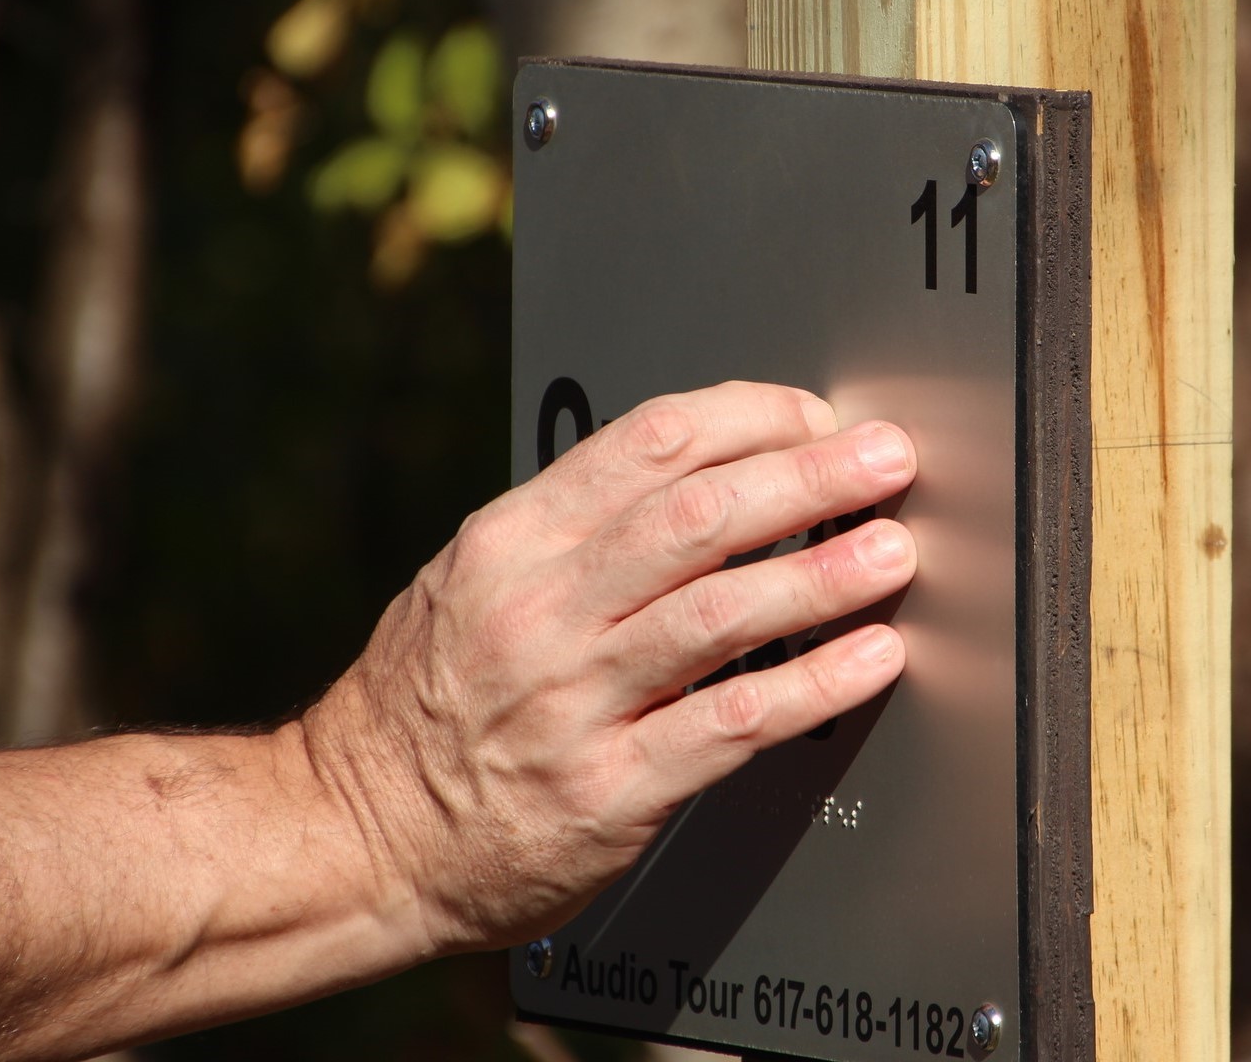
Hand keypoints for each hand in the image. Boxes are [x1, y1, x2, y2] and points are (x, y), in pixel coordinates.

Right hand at [299, 381, 917, 955]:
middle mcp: (539, 610)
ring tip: (896, 551)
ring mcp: (572, 700)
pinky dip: (812, 685)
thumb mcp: (475, 579)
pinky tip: (872, 658)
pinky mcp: (607, 790)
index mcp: (512, 541)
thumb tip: (715, 470)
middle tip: (887, 459)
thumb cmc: (434, 698)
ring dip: (824, 575)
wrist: (354, 833)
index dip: (752, 418)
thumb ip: (581, 528)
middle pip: (699, 516)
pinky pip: (730, 724)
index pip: (650, 443)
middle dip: (808, 478)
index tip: (816, 416)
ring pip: (722, 614)